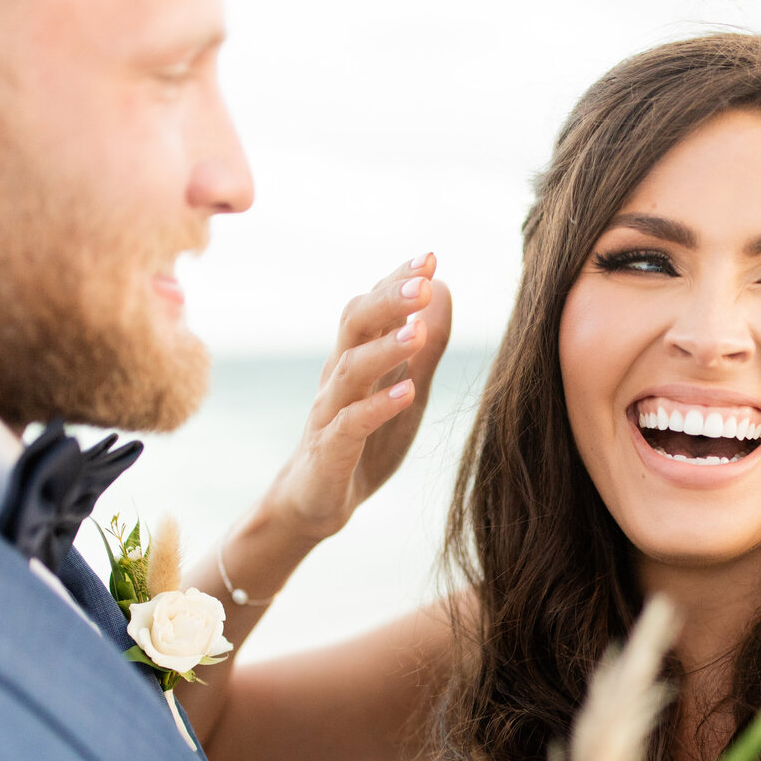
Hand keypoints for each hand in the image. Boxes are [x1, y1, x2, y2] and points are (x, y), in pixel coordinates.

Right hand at [266, 255, 452, 540]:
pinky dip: (379, 406)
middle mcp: (338, 377)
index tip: (429, 257)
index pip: (372, 307)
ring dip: (386, 348)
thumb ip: (424, 347)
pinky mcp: (329, 452)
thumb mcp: (406, 391)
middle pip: (355, 325)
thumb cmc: (363, 443)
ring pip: (352, 369)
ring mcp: (330, 413)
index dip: (396, 281)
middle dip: (388, 300)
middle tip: (423, 282)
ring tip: (419, 332)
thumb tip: (443, 288)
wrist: (317, 504)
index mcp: (356, 358)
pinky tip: (407, 392)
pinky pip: (350, 424)